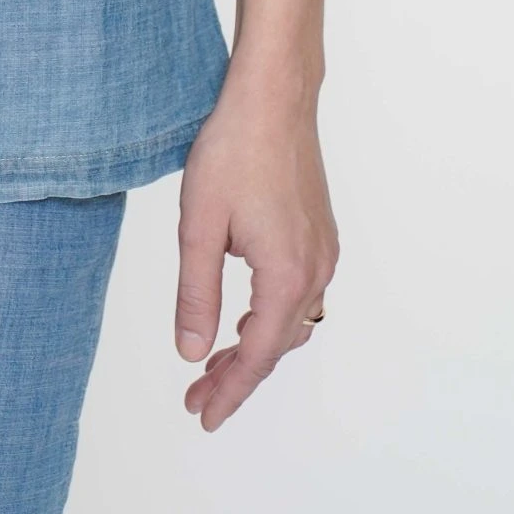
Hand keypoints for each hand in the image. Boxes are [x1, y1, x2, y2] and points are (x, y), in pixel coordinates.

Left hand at [174, 66, 337, 432]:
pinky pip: (299, 294)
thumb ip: (196, 295)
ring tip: (213, 361)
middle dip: (238, 375)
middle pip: (278, 345)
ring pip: (291, 321)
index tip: (202, 418)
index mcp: (286, 275)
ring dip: (255, 346)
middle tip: (197, 397)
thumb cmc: (233, 150)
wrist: (273, 96)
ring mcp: (322, 250)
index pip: (258, 356)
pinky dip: (271, 316)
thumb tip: (192, 352)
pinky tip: (244, 316)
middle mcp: (315, 269)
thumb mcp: (198, 226)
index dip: (230, 392)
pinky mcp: (318, 232)